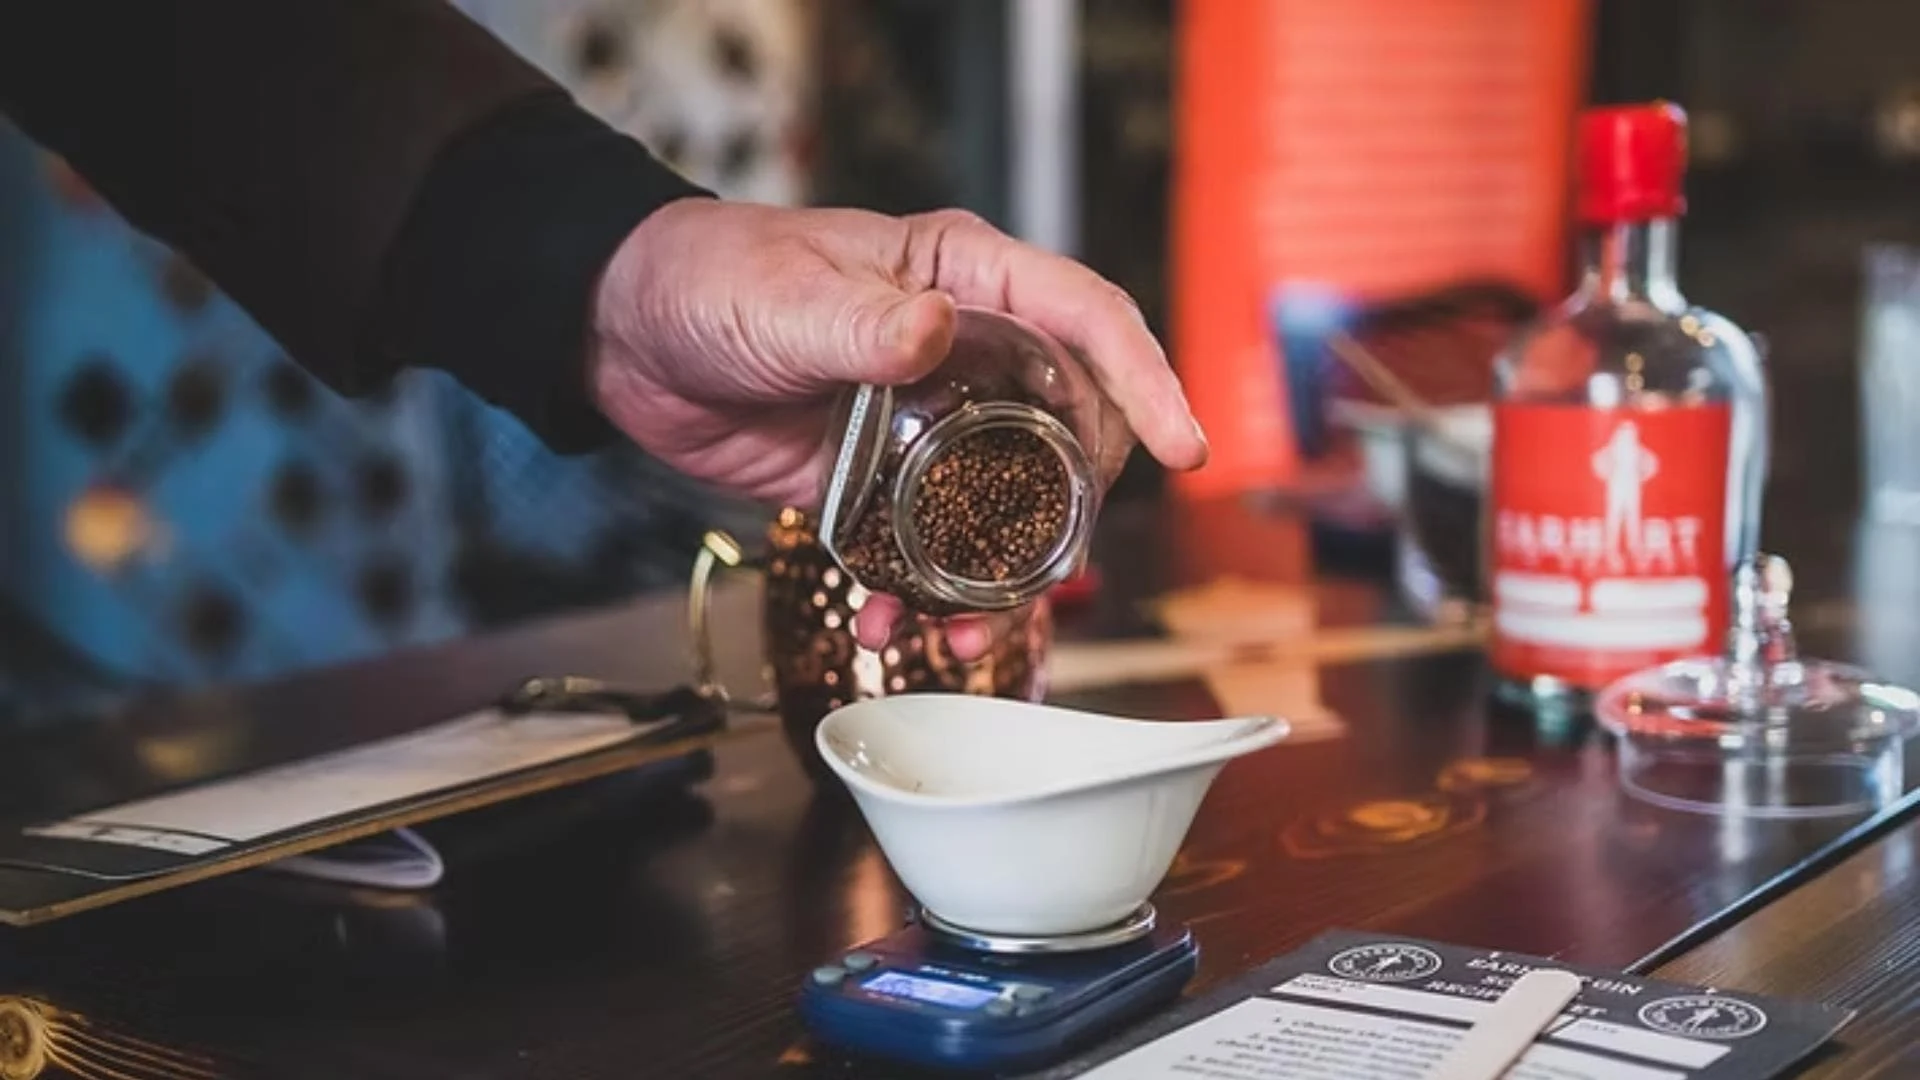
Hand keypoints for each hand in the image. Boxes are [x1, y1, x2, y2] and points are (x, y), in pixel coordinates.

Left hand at [589, 198, 1206, 654]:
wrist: (627, 337)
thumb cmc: (709, 276)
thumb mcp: (783, 295)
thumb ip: (857, 322)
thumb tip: (935, 334)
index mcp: (967, 280)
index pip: (1087, 319)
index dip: (1144, 381)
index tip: (1181, 449)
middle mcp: (971, 352)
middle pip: (1072, 428)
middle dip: (1075, 508)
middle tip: (1052, 567)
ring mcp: (932, 423)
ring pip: (1008, 504)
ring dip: (1003, 577)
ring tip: (966, 632)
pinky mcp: (887, 482)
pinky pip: (934, 545)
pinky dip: (924, 594)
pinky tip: (893, 627)